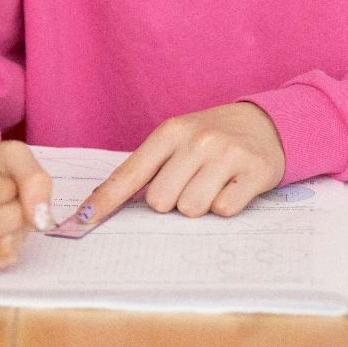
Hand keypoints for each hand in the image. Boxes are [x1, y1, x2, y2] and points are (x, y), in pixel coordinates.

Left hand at [77, 102, 285, 222]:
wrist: (266, 123)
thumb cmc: (211, 138)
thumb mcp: (177, 140)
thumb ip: (148, 168)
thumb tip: (105, 205)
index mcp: (169, 132)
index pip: (128, 174)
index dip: (104, 202)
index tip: (81, 222)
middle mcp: (196, 140)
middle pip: (160, 201)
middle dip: (172, 202)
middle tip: (190, 183)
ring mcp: (226, 154)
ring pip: (191, 209)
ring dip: (200, 205)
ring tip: (213, 185)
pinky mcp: (254, 171)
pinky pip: (224, 210)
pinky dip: (227, 205)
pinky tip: (233, 186)